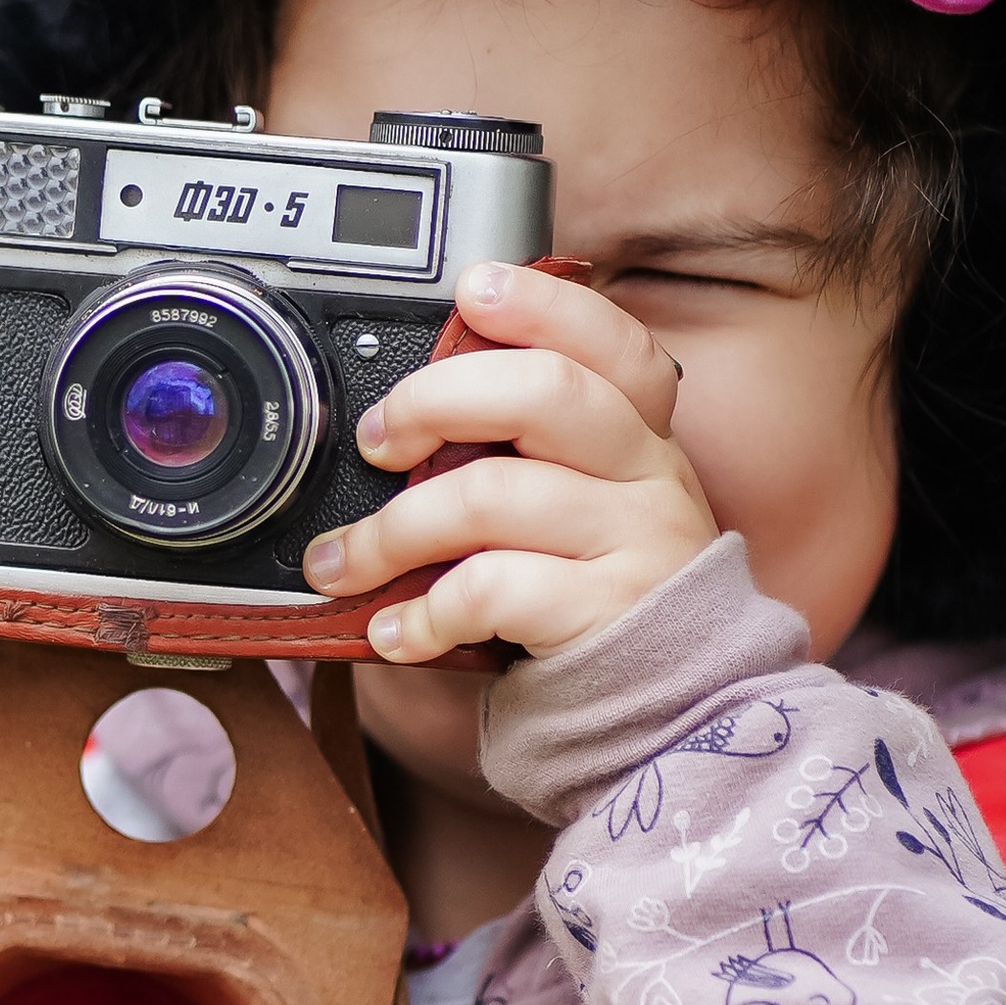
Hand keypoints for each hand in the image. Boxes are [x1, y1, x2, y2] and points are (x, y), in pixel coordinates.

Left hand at [304, 260, 717, 660]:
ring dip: (392, 531)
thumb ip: (517, 460)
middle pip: (544, 393)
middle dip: (435, 402)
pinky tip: (394, 631)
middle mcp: (648, 475)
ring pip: (492, 495)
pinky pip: (492, 588)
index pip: (609, 343)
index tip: (473, 290)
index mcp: (637, 435)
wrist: (662, 714)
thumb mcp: (571, 513)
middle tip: (375, 440)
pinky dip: (422, 612)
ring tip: (343, 565)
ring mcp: (636, 542)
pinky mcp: (608, 613)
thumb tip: (397, 429)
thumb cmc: (588, 600)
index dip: (543, 306)